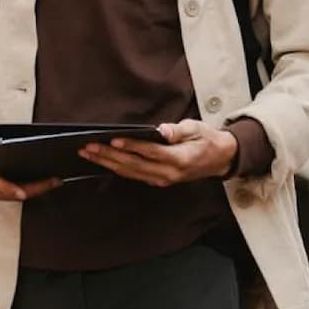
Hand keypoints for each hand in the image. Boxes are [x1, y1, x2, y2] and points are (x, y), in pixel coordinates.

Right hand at [0, 112, 63, 203]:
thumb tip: (12, 136)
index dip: (14, 189)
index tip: (28, 190)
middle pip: (9, 193)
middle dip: (33, 189)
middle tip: (52, 182)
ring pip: (8, 197)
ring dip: (28, 192)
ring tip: (47, 185)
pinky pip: (3, 196)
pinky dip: (18, 193)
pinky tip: (31, 187)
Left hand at [79, 119, 237, 186]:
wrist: (220, 158)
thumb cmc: (206, 139)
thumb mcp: (196, 128)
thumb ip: (179, 131)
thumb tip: (163, 131)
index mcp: (179, 159)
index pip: (150, 152)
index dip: (131, 147)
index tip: (112, 140)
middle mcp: (169, 173)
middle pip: (134, 165)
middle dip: (109, 157)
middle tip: (89, 147)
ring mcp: (164, 179)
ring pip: (132, 173)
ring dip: (109, 164)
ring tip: (89, 154)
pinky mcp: (160, 180)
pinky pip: (136, 176)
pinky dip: (118, 169)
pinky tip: (105, 162)